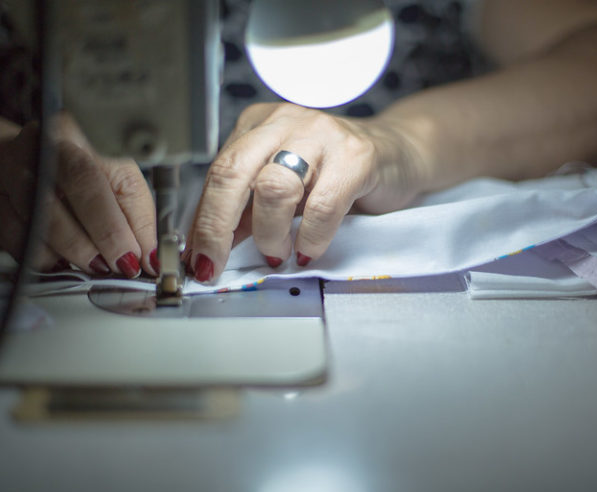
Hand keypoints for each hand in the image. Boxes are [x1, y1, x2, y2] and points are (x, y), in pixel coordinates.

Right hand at [0, 112, 156, 276]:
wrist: (25, 158)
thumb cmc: (82, 170)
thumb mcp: (118, 182)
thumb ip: (137, 217)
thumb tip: (151, 259)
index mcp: (84, 133)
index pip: (110, 176)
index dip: (126, 222)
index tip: (141, 257)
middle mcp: (45, 144)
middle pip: (78, 186)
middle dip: (105, 235)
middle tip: (119, 264)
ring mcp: (13, 170)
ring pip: (41, 215)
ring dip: (73, 250)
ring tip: (94, 264)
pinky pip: (12, 234)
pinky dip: (39, 254)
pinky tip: (58, 261)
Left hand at [186, 102, 422, 281]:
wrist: (398, 154)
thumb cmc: (336, 175)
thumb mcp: (284, 189)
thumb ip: (248, 211)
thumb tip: (210, 247)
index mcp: (258, 126)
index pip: (217, 172)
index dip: (203, 220)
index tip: (198, 258)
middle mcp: (285, 122)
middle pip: (233, 172)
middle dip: (217, 226)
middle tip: (214, 264)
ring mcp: (322, 134)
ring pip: (273, 186)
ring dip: (269, 233)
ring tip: (279, 252)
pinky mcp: (357, 155)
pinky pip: (321, 205)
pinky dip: (310, 238)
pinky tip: (308, 250)